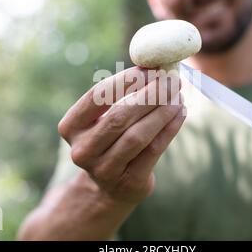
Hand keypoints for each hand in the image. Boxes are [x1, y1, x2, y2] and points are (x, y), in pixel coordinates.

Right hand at [58, 66, 184, 204]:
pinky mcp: (129, 182)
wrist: (111, 185)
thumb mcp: (106, 117)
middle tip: (172, 79)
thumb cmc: (111, 139)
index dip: (125, 80)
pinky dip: (169, 129)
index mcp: (70, 126)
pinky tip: (180, 112)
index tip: (151, 68)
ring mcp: (104, 169)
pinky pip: (153, 150)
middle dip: (150, 95)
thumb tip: (156, 66)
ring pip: (138, 135)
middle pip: (120, 116)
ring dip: (162, 111)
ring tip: (178, 95)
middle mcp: (82, 150)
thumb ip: (123, 94)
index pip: (97, 96)